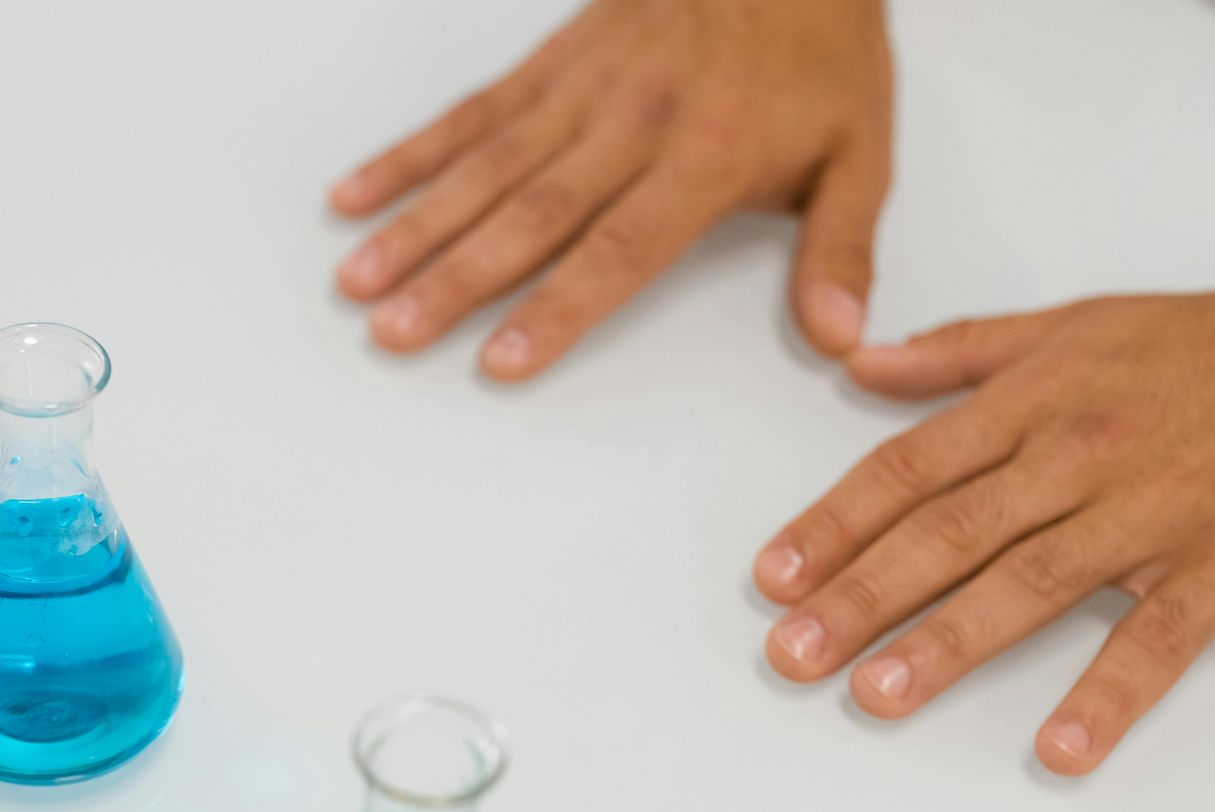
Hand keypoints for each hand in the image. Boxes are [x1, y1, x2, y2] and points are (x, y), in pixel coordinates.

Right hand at [330, 0, 892, 378]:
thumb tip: (841, 340)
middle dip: (457, 277)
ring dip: (416, 224)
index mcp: (706, 156)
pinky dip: (408, 155)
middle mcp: (634, 123)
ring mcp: (581, 88)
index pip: (619, 246)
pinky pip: (469, 112)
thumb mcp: (860, 151)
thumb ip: (841, 250)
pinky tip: (354, 196)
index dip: (557, 306)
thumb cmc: (821, 49)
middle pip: (531, 213)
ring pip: (485, 165)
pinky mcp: (550, 61)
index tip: (499, 359)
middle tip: (395, 331)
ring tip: (358, 281)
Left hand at [756, 293, 1214, 775]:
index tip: (773, 577)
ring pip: (1032, 581)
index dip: (833, 524)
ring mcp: (1147, 514)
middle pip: (947, 531)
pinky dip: (1112, 692)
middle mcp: (1075, 457)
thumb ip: (961, 350)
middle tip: (793, 654)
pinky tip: (1061, 747)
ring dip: (951, 642)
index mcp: (1030, 403)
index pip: (907, 470)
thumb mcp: (1075, 323)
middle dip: (862, 595)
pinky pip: (1161, 635)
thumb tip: (861, 361)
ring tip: (879, 695)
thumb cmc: (1196, 345)